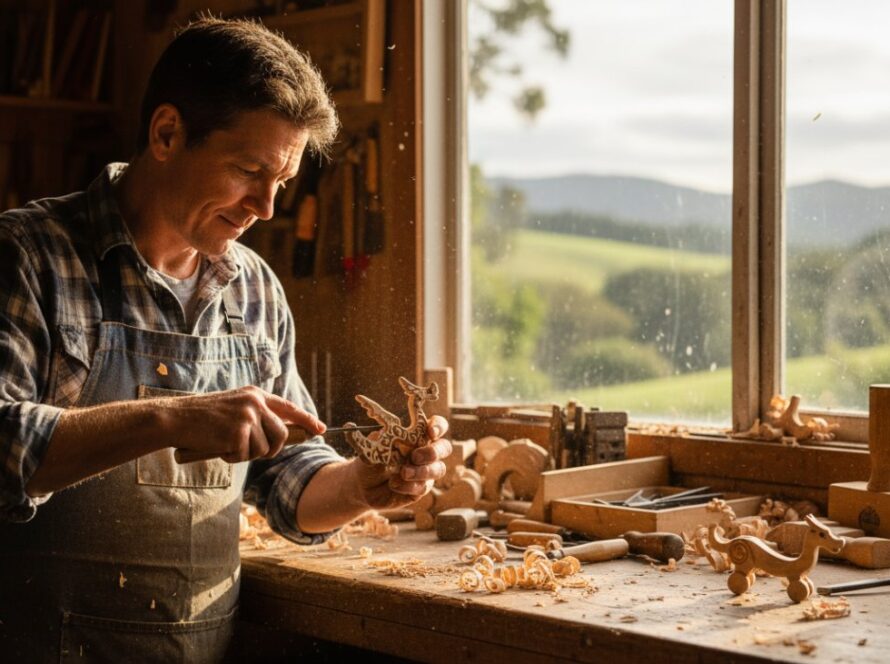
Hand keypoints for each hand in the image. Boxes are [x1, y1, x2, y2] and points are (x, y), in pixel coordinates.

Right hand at [166, 385, 324, 462]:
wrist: (176, 418)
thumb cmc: (202, 418)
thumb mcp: (234, 408)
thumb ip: (255, 416)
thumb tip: (279, 436)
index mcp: (255, 394)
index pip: (288, 407)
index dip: (306, 419)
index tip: (320, 429)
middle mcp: (255, 402)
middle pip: (282, 434)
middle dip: (272, 449)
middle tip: (251, 451)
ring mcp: (248, 416)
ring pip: (265, 448)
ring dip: (247, 454)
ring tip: (227, 444)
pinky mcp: (238, 431)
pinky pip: (246, 455)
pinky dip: (232, 457)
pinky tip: (218, 446)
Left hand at [350, 416, 450, 509]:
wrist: (363, 486)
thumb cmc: (372, 459)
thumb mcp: (374, 447)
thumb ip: (384, 441)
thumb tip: (388, 435)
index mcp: (418, 435)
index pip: (437, 425)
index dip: (439, 426)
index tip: (431, 432)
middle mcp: (426, 452)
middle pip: (444, 448)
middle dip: (433, 452)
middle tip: (415, 456)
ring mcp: (426, 471)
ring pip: (438, 469)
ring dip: (422, 471)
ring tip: (403, 473)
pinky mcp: (421, 489)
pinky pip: (423, 487)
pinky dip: (408, 486)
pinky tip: (394, 484)